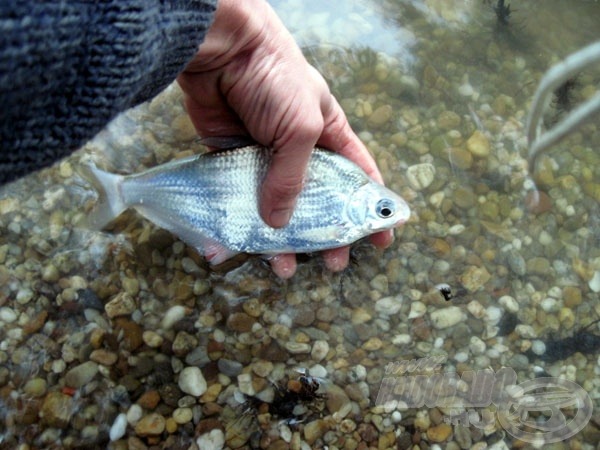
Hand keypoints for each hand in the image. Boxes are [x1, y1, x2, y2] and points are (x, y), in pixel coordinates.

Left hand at [177, 0, 392, 277]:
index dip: (371, 210)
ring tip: (285, 267)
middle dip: (326, 234)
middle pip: (317, 202)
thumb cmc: (274, 79)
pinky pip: (238, 199)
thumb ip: (294, 176)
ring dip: (282, 240)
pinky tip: (240, 246)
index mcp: (329, 135)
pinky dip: (239, 223)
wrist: (222, 50)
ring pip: (276, 207)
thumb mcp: (301, 128)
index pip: (358, 178)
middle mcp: (299, 150)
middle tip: (332, 264)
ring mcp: (264, 158)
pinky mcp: (231, 161)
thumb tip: (279, 222)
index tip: (381, 241)